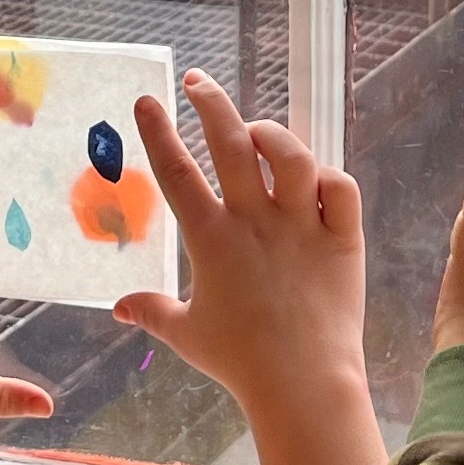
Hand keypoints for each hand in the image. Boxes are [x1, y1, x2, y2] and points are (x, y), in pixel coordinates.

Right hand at [117, 71, 371, 428]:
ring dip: (272, 135)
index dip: (158, 132)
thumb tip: (121, 307)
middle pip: (231, 143)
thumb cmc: (240, 362)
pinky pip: (340, 186)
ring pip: (291, 155)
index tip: (147, 99)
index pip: (176, 172)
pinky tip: (313, 180)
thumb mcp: (188, 335)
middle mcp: (255, 221)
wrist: (302, 382)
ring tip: (258, 133)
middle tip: (199, 82)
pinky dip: (327, 175)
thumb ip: (153, 311)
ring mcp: (302, 226)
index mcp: (211, 240)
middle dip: (210, 103)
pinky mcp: (343, 238)